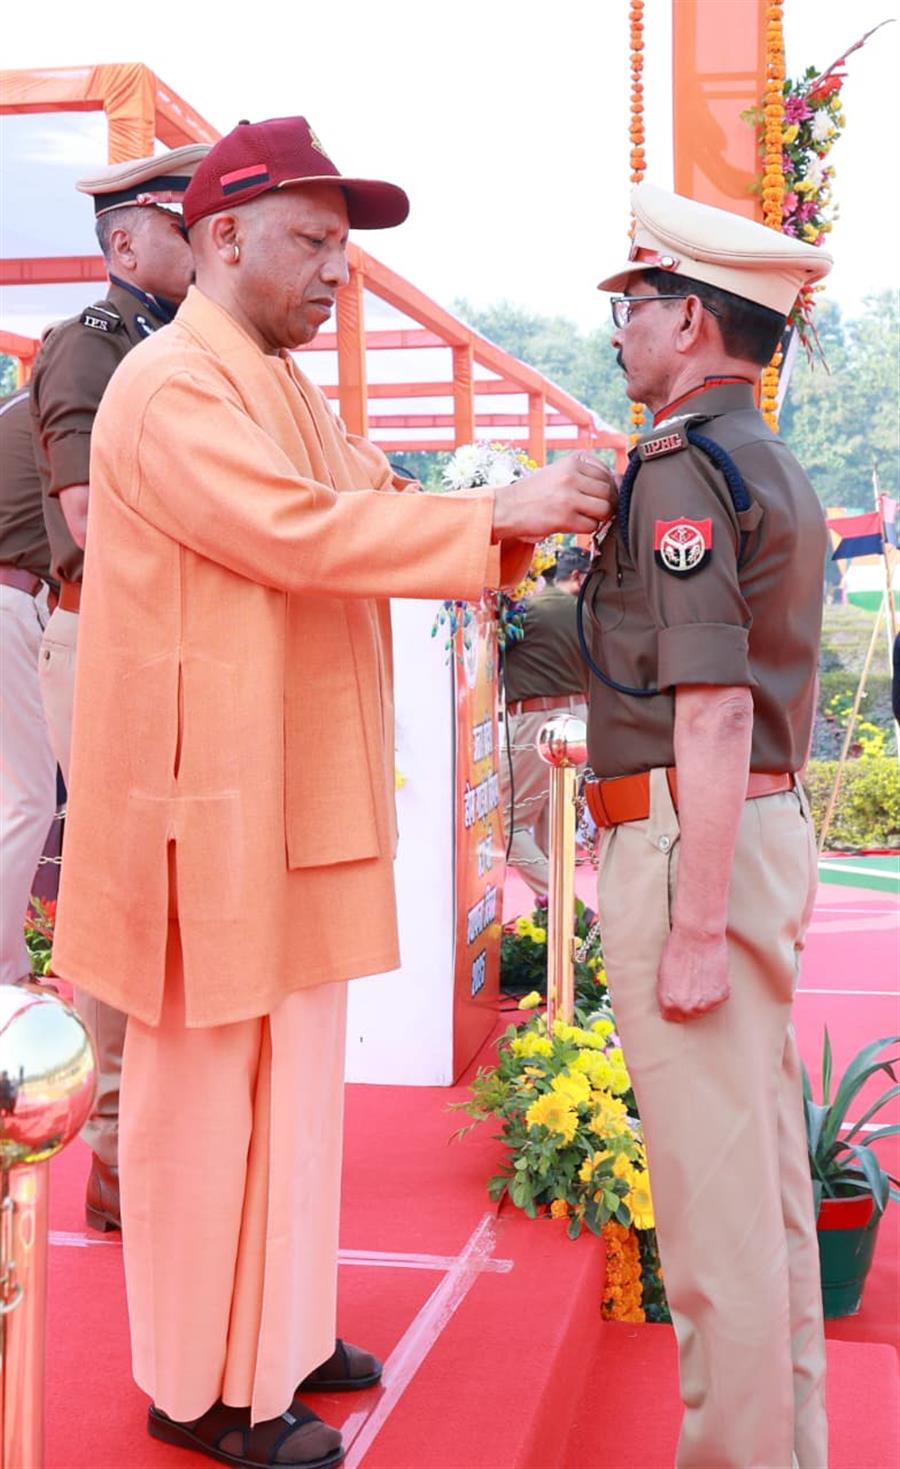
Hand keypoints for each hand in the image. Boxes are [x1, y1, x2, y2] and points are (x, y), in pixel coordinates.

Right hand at [491, 453, 617, 541]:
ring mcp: (568, 496)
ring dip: (597, 517)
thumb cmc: (535, 492)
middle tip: (590, 510)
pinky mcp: (564, 517)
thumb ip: (588, 475)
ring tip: (581, 516)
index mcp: (573, 461)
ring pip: (604, 509)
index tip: (592, 496)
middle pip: (609, 492)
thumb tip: (622, 482)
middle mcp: (572, 475)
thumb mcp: (559, 473)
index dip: (606, 488)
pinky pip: (592, 526)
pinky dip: (586, 529)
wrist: (506, 507)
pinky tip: (572, 524)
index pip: (607, 474)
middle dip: (605, 504)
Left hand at [656, 927, 729, 1022]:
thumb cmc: (677, 949)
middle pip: (689, 1015)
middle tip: (690, 985)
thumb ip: (667, 994)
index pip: (672, 1017)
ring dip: (702, 998)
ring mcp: (706, 1003)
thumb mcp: (663, 974)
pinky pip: (718, 999)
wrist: (697, 935)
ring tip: (699, 978)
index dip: (675, 1007)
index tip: (678, 999)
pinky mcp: (721, 994)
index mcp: (669, 1003)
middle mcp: (687, 1007)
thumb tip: (671, 1005)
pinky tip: (709, 975)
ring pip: (704, 1009)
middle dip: (689, 1002)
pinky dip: (715, 989)